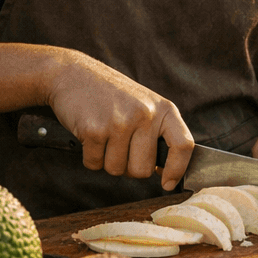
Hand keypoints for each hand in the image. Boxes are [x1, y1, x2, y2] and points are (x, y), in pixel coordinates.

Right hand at [46, 52, 194, 190]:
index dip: (178, 169)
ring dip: (107, 161)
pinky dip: (89, 157)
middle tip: (119, 146)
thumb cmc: (111, 95)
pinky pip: (94, 164)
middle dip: (128, 167)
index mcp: (164, 109)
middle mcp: (145, 114)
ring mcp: (120, 122)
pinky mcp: (95, 130)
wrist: (74, 74)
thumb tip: (166, 172)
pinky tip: (90, 135)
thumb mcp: (145, 104)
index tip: (167, 183)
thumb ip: (158, 133)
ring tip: (104, 136)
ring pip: (117, 170)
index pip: (183, 145)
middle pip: (143, 169)